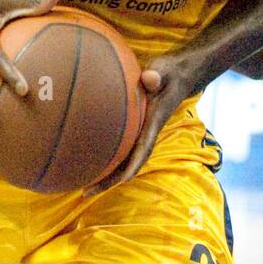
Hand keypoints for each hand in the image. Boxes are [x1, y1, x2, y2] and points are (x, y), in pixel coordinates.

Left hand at [84, 50, 203, 196]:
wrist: (179, 74)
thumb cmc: (170, 73)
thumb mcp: (165, 71)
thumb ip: (158, 75)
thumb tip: (149, 78)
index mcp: (154, 122)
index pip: (145, 147)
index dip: (134, 164)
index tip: (123, 180)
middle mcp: (147, 132)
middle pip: (130, 163)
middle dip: (111, 180)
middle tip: (87, 192)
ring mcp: (140, 132)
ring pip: (124, 160)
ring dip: (106, 175)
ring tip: (83, 188)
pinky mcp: (134, 128)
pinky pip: (120, 148)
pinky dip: (106, 160)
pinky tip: (87, 163)